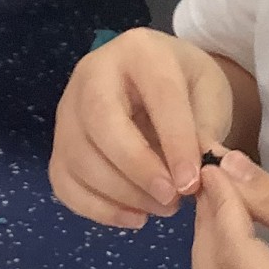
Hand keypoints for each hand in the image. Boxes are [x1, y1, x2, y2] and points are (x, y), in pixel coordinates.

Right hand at [51, 28, 235, 227]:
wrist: (160, 85)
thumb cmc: (189, 88)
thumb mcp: (210, 97)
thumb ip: (206, 132)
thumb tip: (200, 176)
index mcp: (140, 51)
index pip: (158, 95)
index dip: (175, 142)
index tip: (192, 183)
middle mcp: (93, 73)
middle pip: (101, 123)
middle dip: (137, 169)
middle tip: (171, 199)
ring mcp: (68, 109)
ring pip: (80, 157)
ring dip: (123, 194)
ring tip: (164, 208)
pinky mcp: (58, 143)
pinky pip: (64, 182)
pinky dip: (97, 209)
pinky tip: (135, 217)